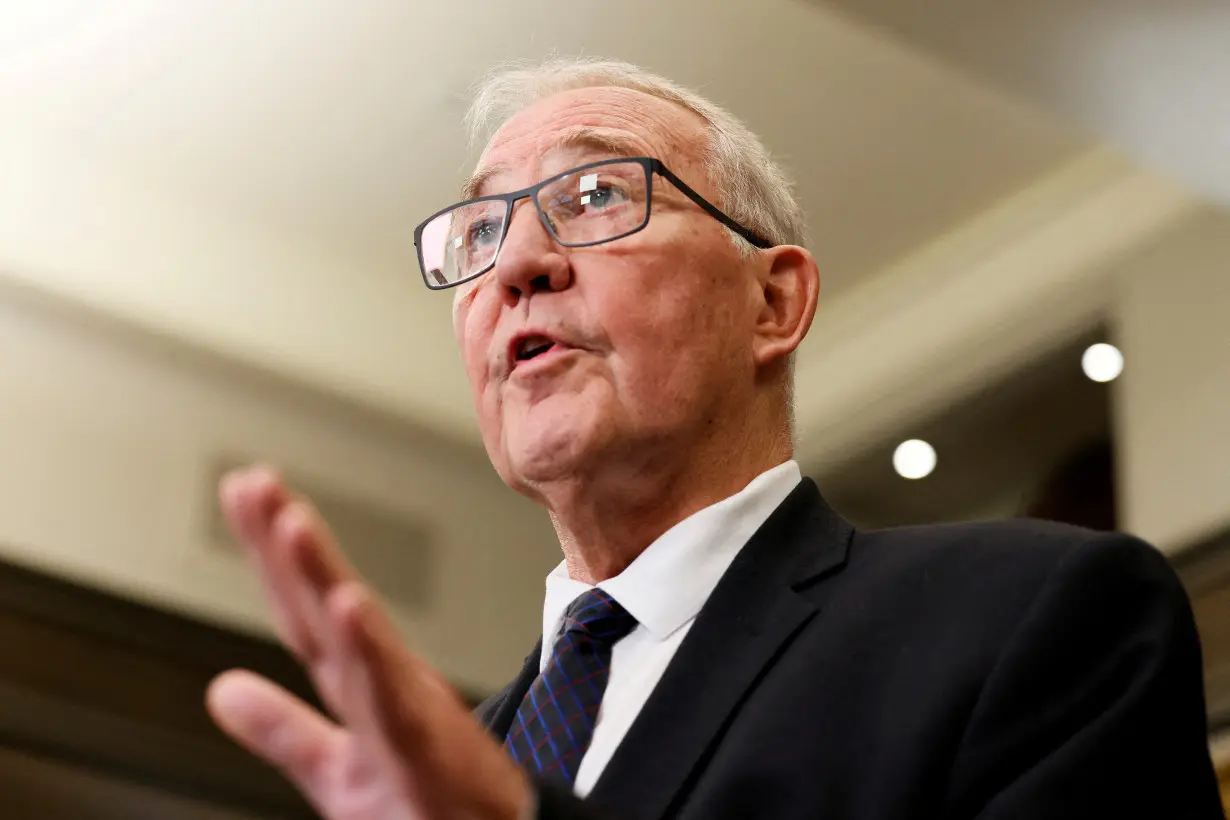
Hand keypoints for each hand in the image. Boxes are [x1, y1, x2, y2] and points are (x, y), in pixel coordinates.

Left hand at [207, 465, 531, 819]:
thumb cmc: (428, 810)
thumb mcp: (338, 772)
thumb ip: (283, 729)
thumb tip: (223, 689)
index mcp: (362, 685)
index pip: (304, 612)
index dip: (270, 556)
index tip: (245, 492)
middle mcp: (386, 685)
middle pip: (325, 608)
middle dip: (288, 544)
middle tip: (254, 482)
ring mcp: (410, 713)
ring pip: (359, 638)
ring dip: (325, 577)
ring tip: (292, 523)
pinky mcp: (430, 750)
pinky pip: (396, 698)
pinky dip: (370, 650)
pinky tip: (347, 605)